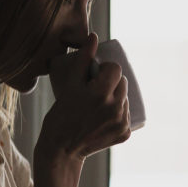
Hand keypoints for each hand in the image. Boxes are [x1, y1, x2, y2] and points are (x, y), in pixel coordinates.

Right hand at [39, 32, 130, 159]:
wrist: (62, 149)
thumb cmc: (60, 115)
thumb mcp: (69, 85)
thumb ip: (82, 60)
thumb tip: (94, 37)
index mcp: (101, 93)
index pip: (116, 69)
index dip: (106, 69)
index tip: (96, 75)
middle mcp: (115, 108)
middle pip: (123, 83)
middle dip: (112, 83)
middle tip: (96, 90)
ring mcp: (122, 122)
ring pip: (125, 99)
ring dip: (116, 97)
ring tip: (99, 103)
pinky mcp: (125, 134)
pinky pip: (126, 115)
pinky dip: (118, 113)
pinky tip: (105, 116)